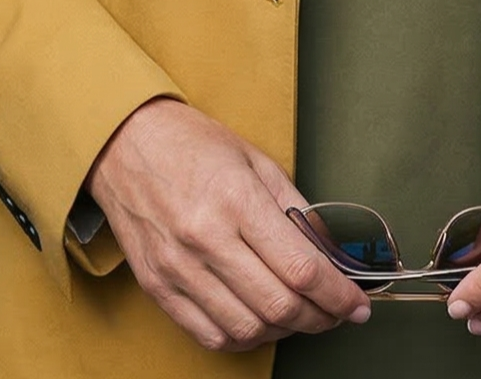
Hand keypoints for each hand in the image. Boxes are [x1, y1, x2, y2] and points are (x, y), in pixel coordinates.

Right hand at [86, 97, 371, 352]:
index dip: (338, 294)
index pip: (301, 267)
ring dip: (284, 331)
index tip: (357, 304)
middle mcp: (206, 237)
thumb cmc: (192, 143)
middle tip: (336, 313)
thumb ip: (293, 207)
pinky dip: (244, 337)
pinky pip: (210, 334)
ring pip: (247, 328)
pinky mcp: (158, 287)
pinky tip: (259, 320)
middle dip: (320, 318)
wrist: (123, 143)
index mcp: (236, 198)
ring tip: (299, 315)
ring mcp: (178, 267)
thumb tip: (329, 251)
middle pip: (279, 305)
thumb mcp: (254, 158)